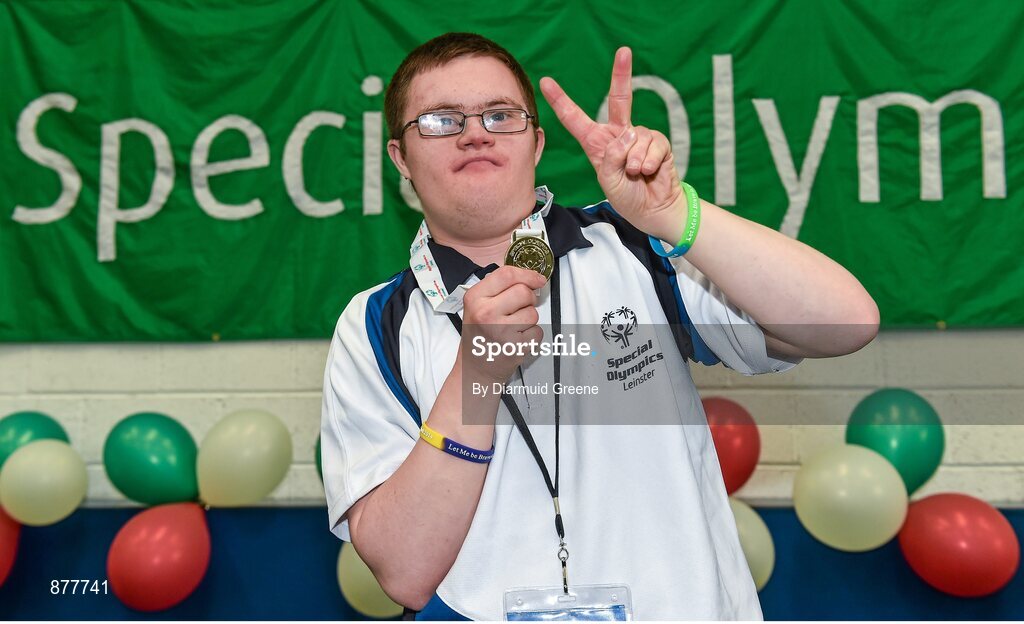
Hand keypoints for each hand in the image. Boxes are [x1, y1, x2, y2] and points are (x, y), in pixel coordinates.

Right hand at [460, 266, 546, 383]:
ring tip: (513, 328)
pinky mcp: (515, 347)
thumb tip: (528, 276)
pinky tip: (517, 340)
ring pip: (533, 313)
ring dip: (529, 319)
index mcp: (475, 298)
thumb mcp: (477, 306)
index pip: (506, 274)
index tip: (537, 279)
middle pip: (524, 292)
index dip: (527, 274)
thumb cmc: (479, 336)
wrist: (475, 369)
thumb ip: (498, 288)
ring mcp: (501, 331)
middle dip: (529, 298)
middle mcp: (486, 313)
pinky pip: (537, 331)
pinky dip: (532, 336)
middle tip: (521, 308)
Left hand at [540, 47, 685, 243]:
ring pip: (634, 138)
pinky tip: (649, 172)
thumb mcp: (608, 180)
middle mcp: (618, 134)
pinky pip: (652, 145)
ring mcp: (639, 136)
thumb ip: (612, 157)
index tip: (546, 82)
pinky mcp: (658, 143)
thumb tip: (629, 133)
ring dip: (634, 162)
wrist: (653, 210)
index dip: (561, 101)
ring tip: (635, 174)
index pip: (575, 119)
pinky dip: (648, 162)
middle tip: (624, 51)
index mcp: (597, 143)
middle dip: (622, 74)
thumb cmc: (627, 196)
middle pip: (618, 99)